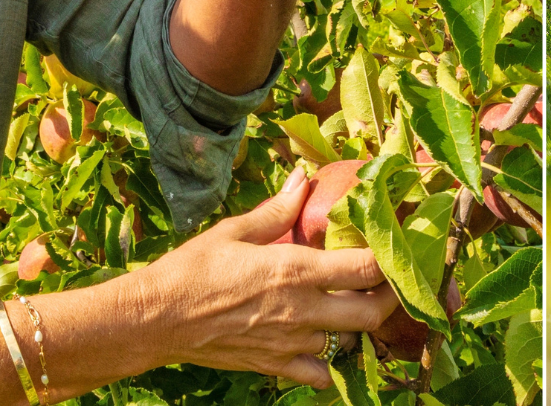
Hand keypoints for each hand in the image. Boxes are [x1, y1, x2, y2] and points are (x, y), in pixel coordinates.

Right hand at [134, 168, 399, 387]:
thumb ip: (278, 209)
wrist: (155, 320)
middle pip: (371, 312)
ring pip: (345, 341)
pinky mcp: (274, 365)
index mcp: (295, 270)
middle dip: (388, 298)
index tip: (394, 248)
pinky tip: (320, 345)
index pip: (365, 268)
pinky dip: (326, 363)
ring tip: (346, 306)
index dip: (388, 259)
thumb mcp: (235, 230)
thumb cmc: (192, 269)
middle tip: (387, 282)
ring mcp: (290, 342)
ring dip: (351, 325)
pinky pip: (318, 373)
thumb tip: (304, 178)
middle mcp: (301, 309)